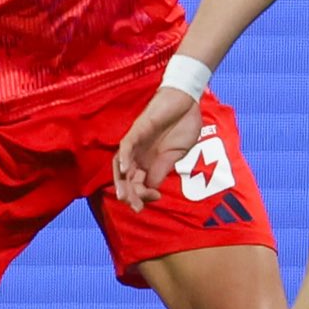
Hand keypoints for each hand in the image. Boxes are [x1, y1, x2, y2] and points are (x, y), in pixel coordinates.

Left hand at [112, 88, 204, 211]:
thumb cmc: (183, 125)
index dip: (144, 195)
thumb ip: (163, 169)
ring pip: (121, 165)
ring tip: (124, 196)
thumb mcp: (176, 154)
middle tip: (135, 208)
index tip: (157, 198)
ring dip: (121, 182)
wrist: (187, 101)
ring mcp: (136, 144)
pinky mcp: (137, 130)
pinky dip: (124, 159)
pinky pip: (125, 146)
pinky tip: (127, 171)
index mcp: (149, 163)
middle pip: (126, 179)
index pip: (139, 185)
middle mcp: (139, 156)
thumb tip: (152, 187)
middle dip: (129, 195)